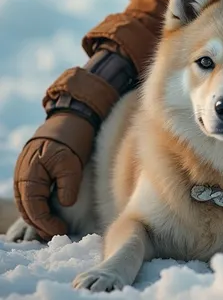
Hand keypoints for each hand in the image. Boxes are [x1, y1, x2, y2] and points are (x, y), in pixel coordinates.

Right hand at [13, 112, 94, 240]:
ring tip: (53, 228)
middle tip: (58, 234)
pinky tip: (48, 215)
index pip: (34, 209)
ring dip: (38, 218)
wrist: (67, 120)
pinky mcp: (29, 174)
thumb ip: (67, 186)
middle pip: (27, 210)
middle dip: (41, 225)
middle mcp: (21, 178)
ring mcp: (23, 175)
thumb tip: (64, 205)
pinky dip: (37, 207)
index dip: (47, 224)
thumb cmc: (70, 140)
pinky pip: (29, 196)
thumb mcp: (71, 163)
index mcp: (29, 176)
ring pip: (26, 205)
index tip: (62, 230)